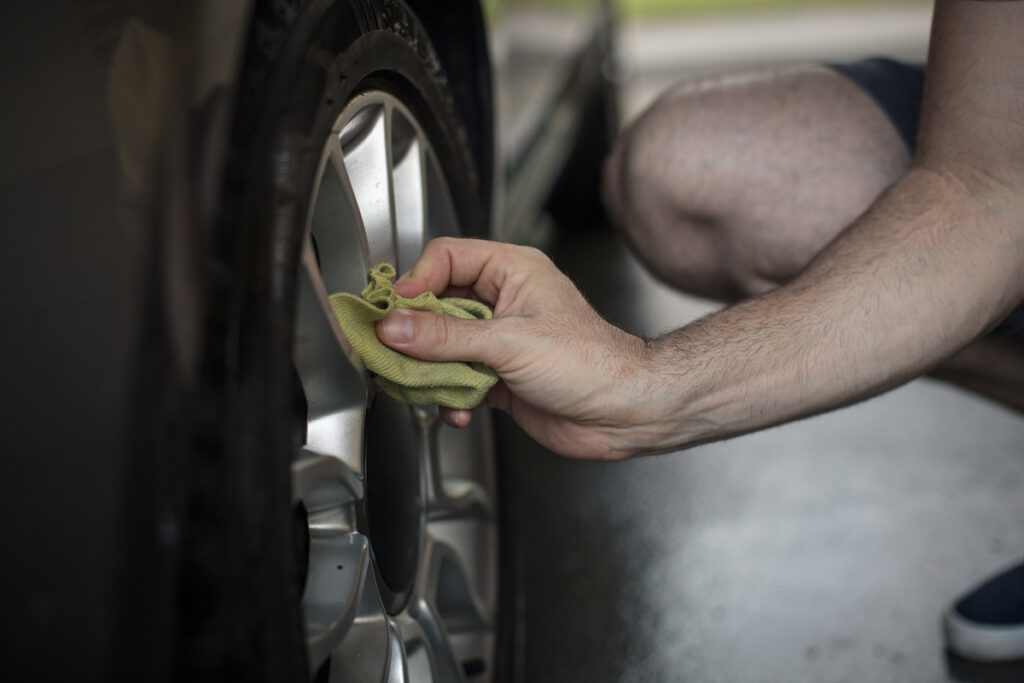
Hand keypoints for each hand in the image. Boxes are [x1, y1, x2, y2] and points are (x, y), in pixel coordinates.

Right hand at [375, 237, 652, 459]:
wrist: (624, 413)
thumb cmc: (591, 363)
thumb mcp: (509, 344)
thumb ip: (446, 338)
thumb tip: (397, 328)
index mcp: (511, 272)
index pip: (446, 259)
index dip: (416, 283)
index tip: (395, 312)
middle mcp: (503, 302)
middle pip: (436, 306)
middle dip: (415, 334)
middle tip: (393, 351)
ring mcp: (499, 341)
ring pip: (442, 348)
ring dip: (430, 371)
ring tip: (425, 385)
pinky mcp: (498, 377)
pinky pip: (456, 380)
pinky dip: (450, 397)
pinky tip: (459, 409)